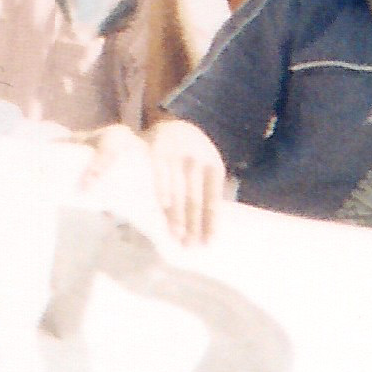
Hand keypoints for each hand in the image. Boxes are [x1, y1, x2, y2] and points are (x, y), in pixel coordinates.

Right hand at [147, 117, 231, 246]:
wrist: (172, 125)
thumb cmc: (192, 156)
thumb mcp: (207, 168)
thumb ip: (209, 193)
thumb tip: (212, 230)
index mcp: (213, 166)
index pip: (213, 199)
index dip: (211, 222)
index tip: (208, 243)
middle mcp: (197, 159)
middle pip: (195, 198)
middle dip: (192, 224)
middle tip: (190, 246)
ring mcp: (178, 152)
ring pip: (178, 188)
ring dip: (177, 213)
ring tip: (176, 235)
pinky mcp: (158, 146)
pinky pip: (160, 171)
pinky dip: (162, 187)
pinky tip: (163, 205)